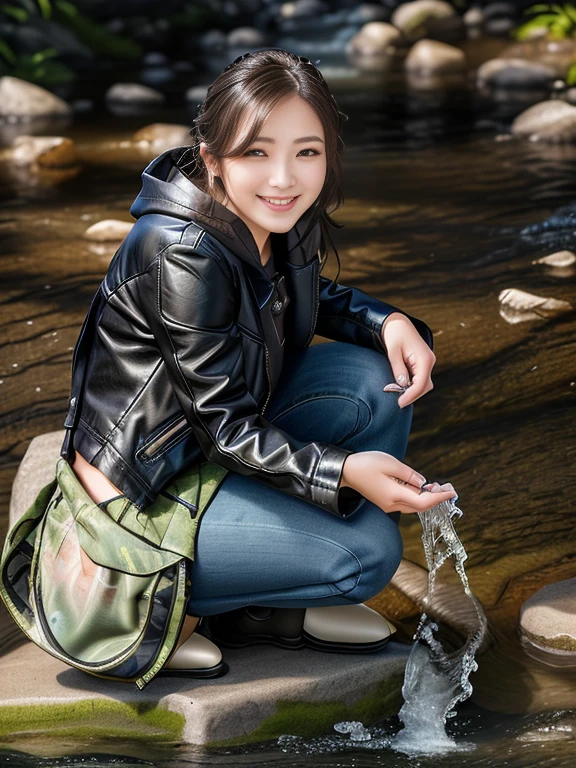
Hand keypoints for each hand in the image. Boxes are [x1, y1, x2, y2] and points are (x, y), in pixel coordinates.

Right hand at [341, 451, 456, 514]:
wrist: (345, 471)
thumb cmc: (365, 464)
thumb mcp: (390, 464)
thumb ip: (409, 475)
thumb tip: (423, 483)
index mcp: (394, 495)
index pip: (424, 501)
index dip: (440, 497)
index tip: (451, 492)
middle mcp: (392, 504)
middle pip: (420, 506)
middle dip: (435, 498)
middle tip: (447, 488)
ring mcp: (387, 505)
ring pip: (413, 506)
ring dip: (426, 498)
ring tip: (436, 486)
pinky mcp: (384, 502)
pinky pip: (405, 503)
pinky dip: (415, 497)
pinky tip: (419, 488)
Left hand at [381, 313, 435, 408]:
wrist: (398, 323)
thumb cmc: (395, 334)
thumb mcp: (393, 351)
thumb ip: (398, 368)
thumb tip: (402, 385)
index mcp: (425, 359)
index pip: (421, 383)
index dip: (411, 395)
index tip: (400, 402)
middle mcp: (429, 362)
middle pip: (425, 386)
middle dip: (412, 395)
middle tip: (397, 401)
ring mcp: (427, 363)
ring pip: (423, 384)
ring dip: (412, 391)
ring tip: (397, 394)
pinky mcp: (422, 364)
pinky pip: (420, 379)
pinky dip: (412, 385)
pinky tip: (400, 387)